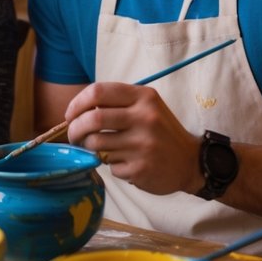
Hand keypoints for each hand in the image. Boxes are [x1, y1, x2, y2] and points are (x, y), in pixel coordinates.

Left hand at [64, 82, 202, 195]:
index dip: (77, 103)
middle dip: (74, 129)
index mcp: (144, 97)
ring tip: (97, 149)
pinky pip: (110, 166)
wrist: (191, 162)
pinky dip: (111, 165)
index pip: (98, 92)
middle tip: (73, 136)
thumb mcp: (146, 106)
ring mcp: (143, 145)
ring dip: (90, 148)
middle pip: (92, 119)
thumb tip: (77, 111)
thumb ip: (117, 103)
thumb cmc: (160, 131)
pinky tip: (124, 162)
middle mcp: (145, 118)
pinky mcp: (140, 169)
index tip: (70, 115)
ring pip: (96, 144)